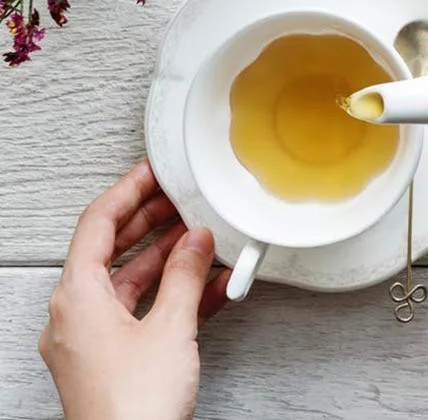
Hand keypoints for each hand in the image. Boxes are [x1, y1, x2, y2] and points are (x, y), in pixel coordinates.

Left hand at [39, 160, 230, 419]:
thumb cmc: (132, 408)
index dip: (128, 191)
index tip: (154, 170)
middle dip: (152, 222)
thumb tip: (196, 241)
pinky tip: (211, 287)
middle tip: (184, 197)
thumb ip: (186, 275)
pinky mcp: (112, 362)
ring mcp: (93, 341)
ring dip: (170, 259)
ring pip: (130, 282)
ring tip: (207, 238)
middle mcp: (76, 317)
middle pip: (111, 250)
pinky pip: (142, 313)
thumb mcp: (171, 327)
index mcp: (76, 299)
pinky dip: (174, 295)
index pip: (96, 224)